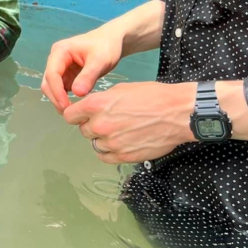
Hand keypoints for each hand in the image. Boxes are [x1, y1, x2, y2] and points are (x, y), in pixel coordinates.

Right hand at [42, 24, 123, 112]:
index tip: (66, 106)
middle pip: (48, 82)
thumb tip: (77, 93)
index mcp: (60, 51)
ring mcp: (60, 67)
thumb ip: (88, 76)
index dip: (57, 91)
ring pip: (52, 87)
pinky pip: (61, 88)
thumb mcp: (100, 60)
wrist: (112, 40)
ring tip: (72, 111)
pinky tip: (75, 106)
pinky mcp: (66, 74)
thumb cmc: (106, 46)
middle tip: (69, 113)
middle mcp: (56, 59)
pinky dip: (65, 98)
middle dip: (56, 97)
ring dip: (59, 99)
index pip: (52, 74)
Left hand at [63, 82, 194, 163]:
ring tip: (119, 131)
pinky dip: (109, 152)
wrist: (177, 113)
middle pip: (83, 130)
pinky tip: (120, 143)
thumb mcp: (121, 90)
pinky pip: (105, 157)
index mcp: (96, 105)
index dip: (75, 114)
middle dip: (92, 125)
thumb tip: (89, 109)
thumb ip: (100, 101)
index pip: (69, 116)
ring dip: (102, 139)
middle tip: (108, 120)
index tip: (80, 115)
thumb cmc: (152, 96)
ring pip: (95, 144)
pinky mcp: (124, 156)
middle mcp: (100, 125)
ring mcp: (112, 143)